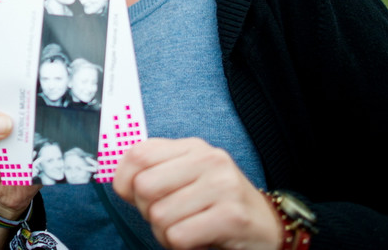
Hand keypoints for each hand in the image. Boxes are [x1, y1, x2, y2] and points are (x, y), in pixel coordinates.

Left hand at [112, 138, 281, 249]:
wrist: (267, 226)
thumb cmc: (218, 203)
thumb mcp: (188, 177)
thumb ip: (156, 171)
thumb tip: (120, 182)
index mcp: (192, 147)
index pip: (138, 154)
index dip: (124, 181)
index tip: (133, 196)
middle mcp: (208, 159)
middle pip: (145, 187)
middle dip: (148, 211)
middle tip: (168, 217)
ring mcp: (222, 186)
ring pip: (159, 215)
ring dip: (165, 234)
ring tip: (186, 229)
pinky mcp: (231, 216)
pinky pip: (179, 236)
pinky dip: (179, 246)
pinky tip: (197, 240)